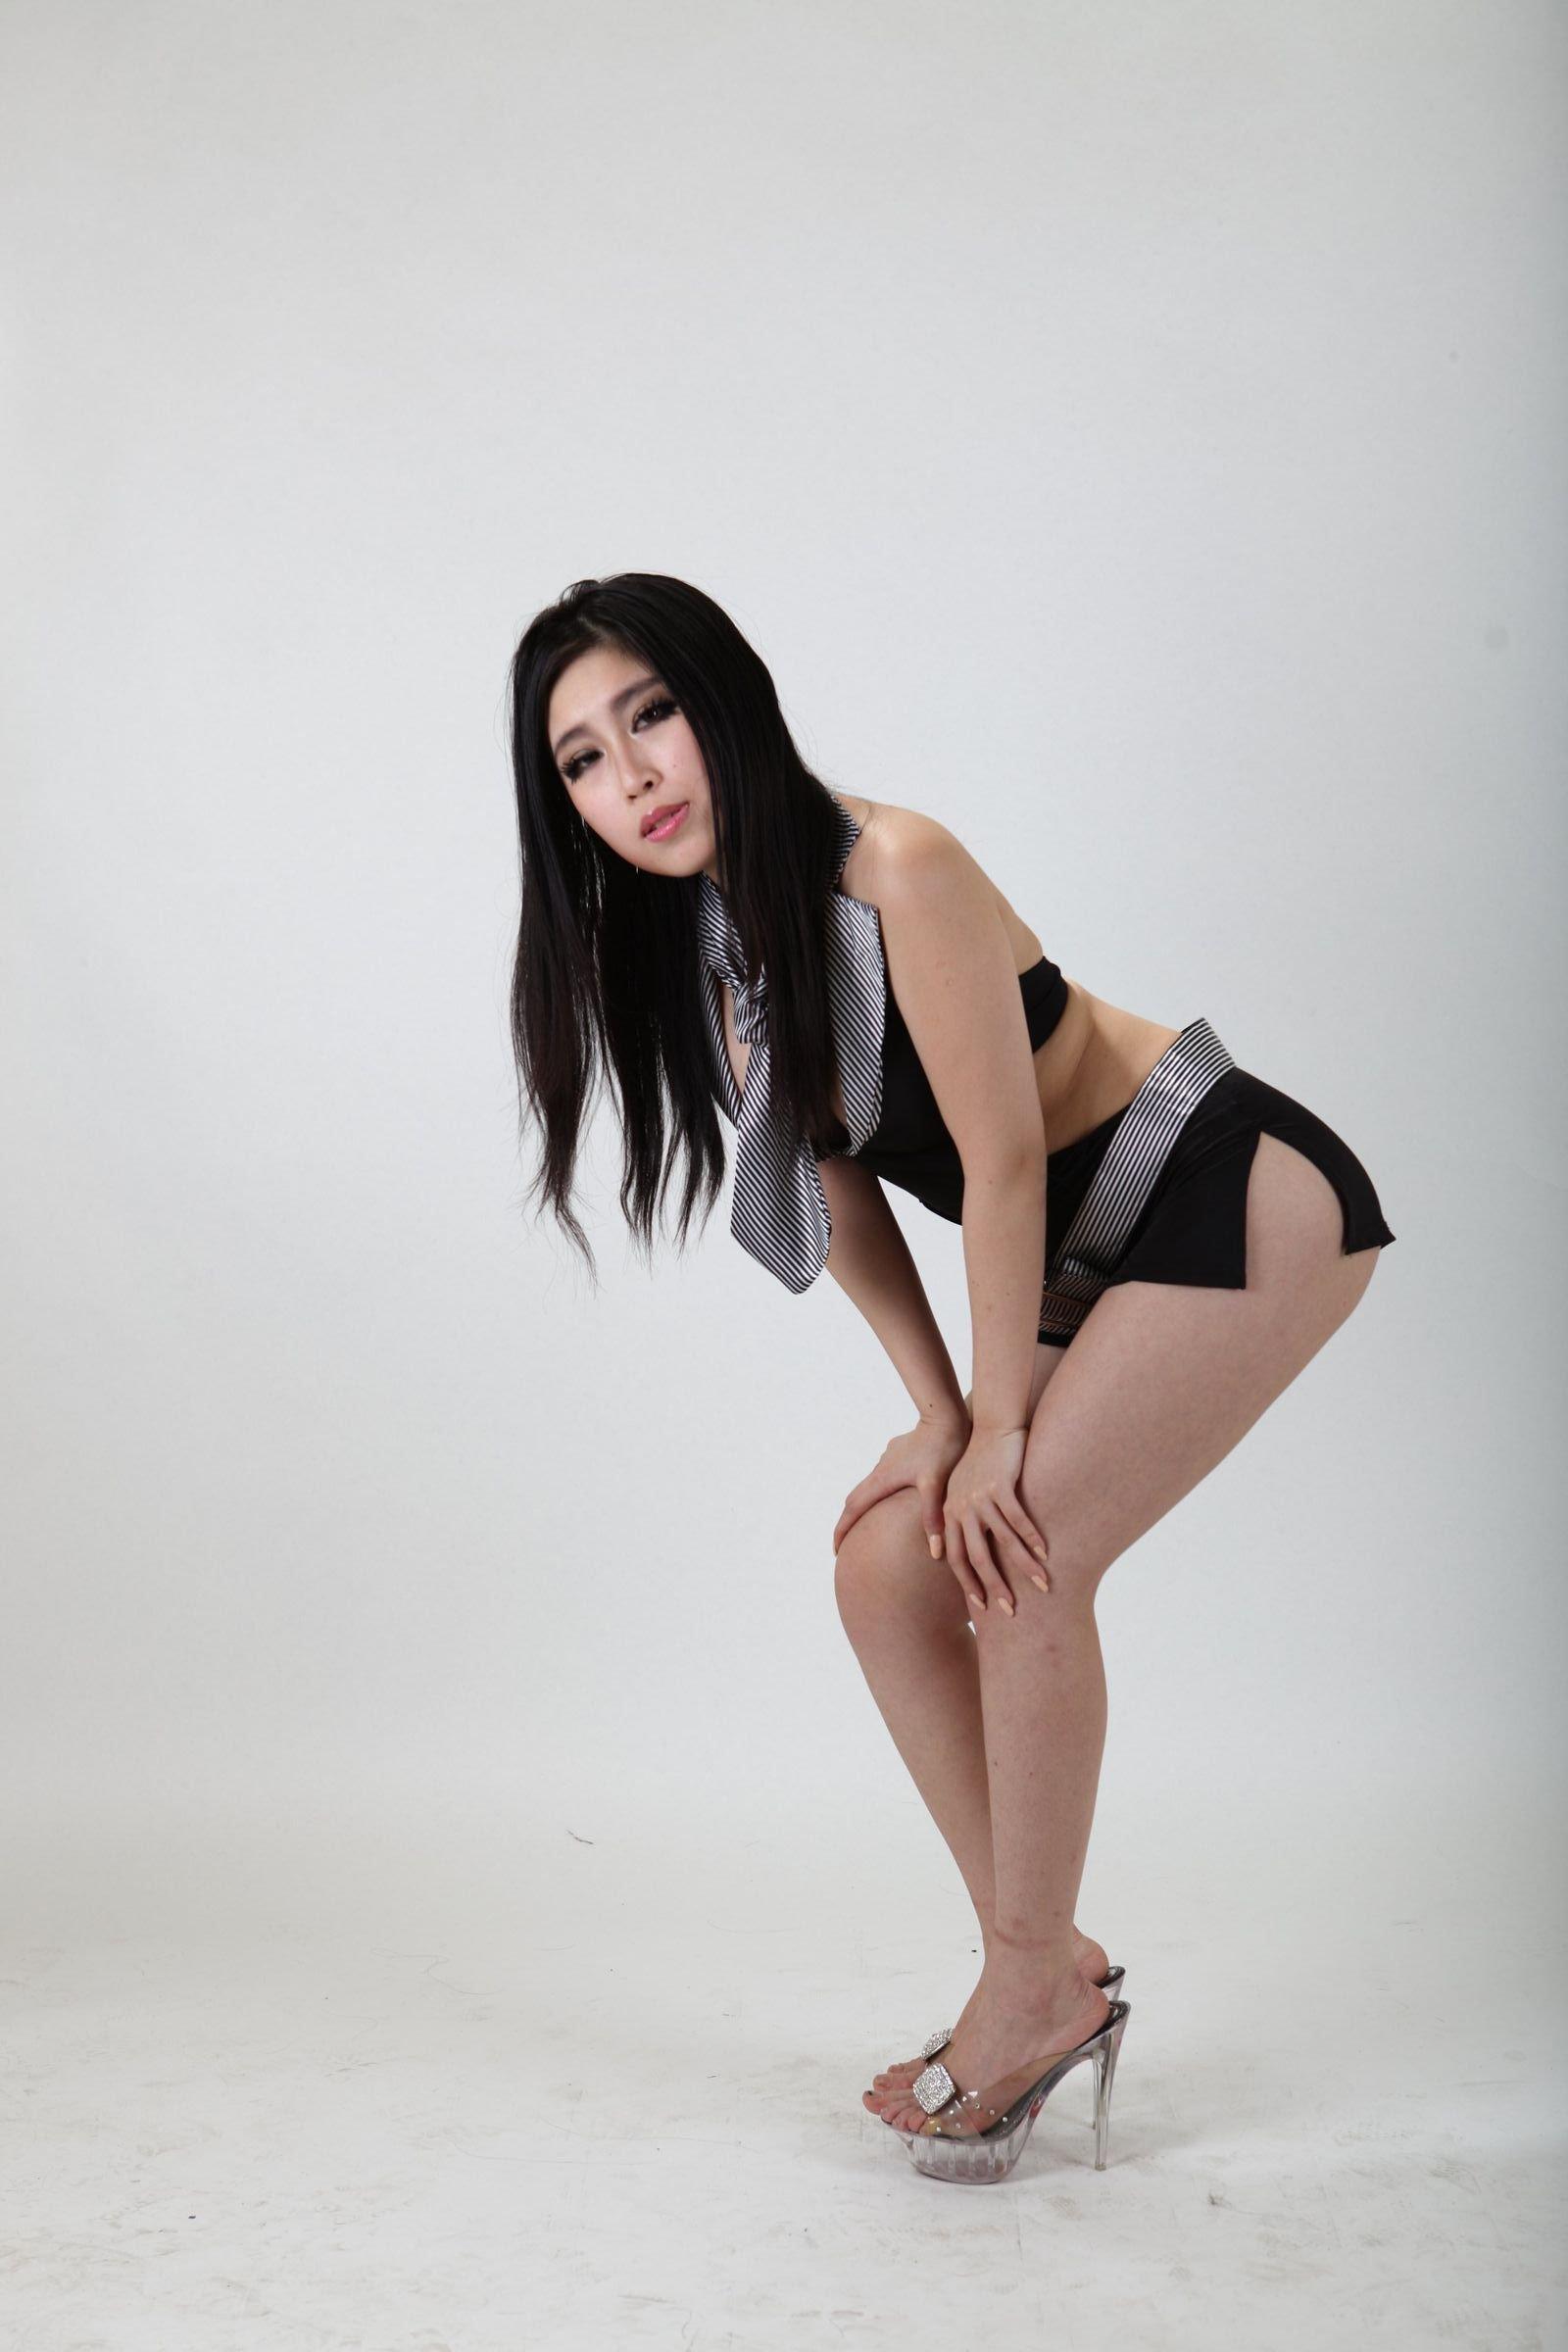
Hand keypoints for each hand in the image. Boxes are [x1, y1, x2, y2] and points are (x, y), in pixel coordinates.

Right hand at [832, 1412, 971, 1564]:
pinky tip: (895, 1498)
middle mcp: (880, 1470)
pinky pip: (884, 1477)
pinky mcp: (899, 1453)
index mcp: (882, 1480)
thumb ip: (933, 1518)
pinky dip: (881, 1492)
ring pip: (870, 1487)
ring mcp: (888, 1460)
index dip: (842, 1531)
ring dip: (864, 1506)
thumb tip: (935, 1552)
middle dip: (848, 1522)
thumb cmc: (942, 1449)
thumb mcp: (936, 1486)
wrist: (946, 1417)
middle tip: (846, 1544)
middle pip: (855, 1499)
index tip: (836, 1551)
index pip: (853, 1510)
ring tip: (869, 1524)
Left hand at [940, 1426, 1050, 1615]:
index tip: (983, 1605)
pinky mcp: (1000, 1485)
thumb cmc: (982, 1461)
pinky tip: (1046, 1553)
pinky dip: (1032, 1538)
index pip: (956, 1557)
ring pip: (1002, 1541)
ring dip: (1023, 1566)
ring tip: (1041, 1585)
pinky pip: (1017, 1518)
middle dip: (994, 1586)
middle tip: (1011, 1610)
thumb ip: (964, 1518)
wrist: (992, 1424)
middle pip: (976, 1557)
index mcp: (951, 1513)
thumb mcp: (963, 1489)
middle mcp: (961, 1508)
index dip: (968, 1583)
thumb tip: (969, 1548)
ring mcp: (980, 1497)